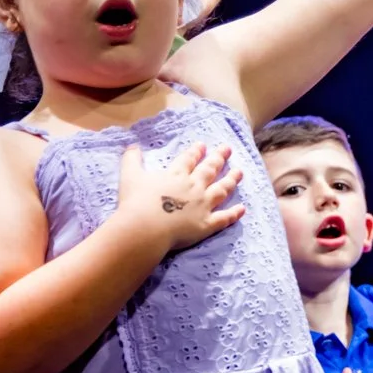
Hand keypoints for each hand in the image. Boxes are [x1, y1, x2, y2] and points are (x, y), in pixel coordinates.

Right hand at [116, 142, 246, 255]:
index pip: (189, 159)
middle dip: (219, 158)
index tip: (203, 145)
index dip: (196, 151)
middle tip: (228, 149)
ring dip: (231, 180)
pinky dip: (234, 213)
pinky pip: (224, 218)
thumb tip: (132, 146)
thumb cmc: (135, 201)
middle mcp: (193, 187)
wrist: (146, 227)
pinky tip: (243, 209)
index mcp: (176, 174)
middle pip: (209, 169)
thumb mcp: (129, 175)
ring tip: (239, 172)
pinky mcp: (207, 224)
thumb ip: (131, 159)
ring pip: (221, 190)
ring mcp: (203, 205)